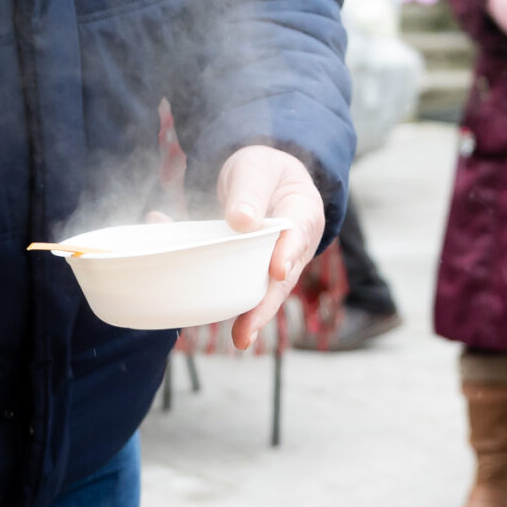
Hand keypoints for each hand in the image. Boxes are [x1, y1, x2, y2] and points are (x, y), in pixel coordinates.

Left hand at [217, 144, 325, 348]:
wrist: (263, 178)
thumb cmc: (264, 173)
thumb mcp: (256, 169)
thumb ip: (250, 190)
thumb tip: (241, 220)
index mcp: (303, 212)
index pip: (298, 233)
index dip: (288, 254)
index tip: (277, 271)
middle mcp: (294, 245)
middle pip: (283, 277)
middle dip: (267, 304)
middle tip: (249, 329)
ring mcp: (275, 262)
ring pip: (264, 290)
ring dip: (251, 314)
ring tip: (241, 338)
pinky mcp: (252, 271)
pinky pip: (240, 284)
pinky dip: (222, 295)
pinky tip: (203, 306)